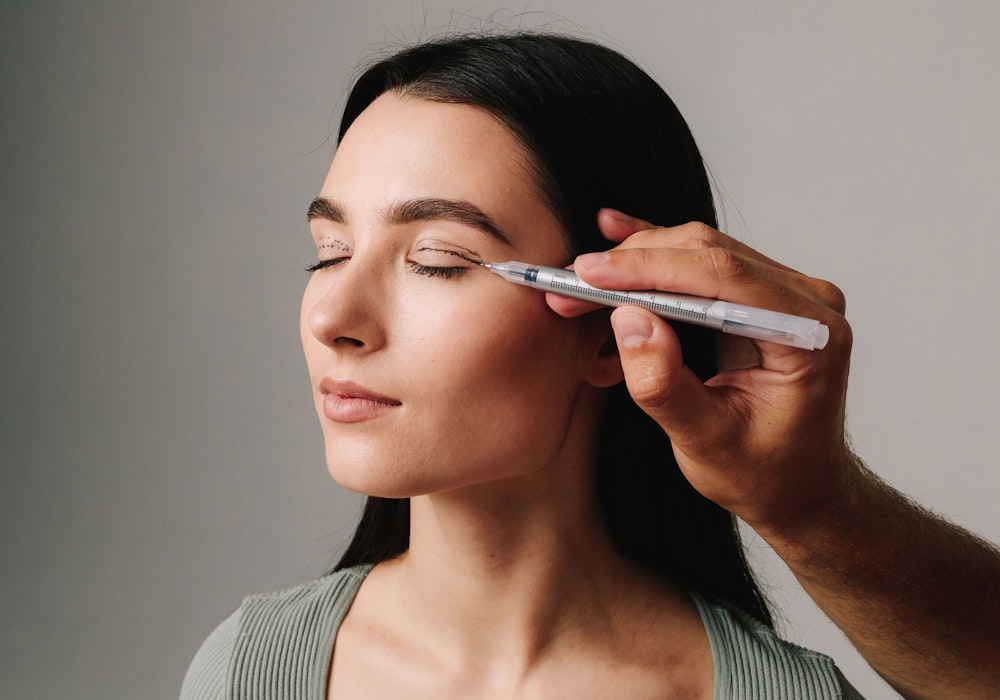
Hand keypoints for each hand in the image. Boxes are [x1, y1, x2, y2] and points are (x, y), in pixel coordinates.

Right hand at [548, 209, 856, 531]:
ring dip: (633, 266)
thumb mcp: (705, 441)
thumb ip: (664, 384)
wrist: (796, 486)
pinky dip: (655, 256)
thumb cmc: (762, 471)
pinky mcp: (759, 293)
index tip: (589, 274)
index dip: (649, 268)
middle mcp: (805, 300)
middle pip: (706, 253)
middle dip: (630, 266)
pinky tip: (616, 233)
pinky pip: (701, 262)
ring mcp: (784, 292)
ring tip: (580, 288)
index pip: (721, 275)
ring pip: (697, 251)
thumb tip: (628, 320)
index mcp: (808, 334)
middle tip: (570, 286)